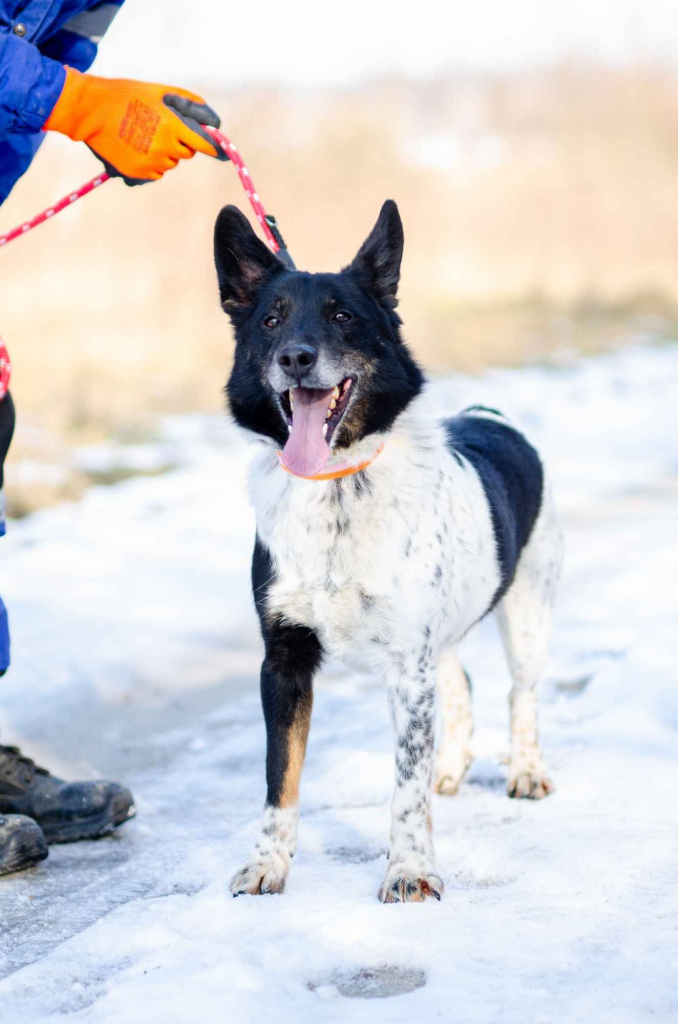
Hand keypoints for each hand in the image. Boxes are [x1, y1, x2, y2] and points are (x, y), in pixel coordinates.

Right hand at [44, 69, 227, 184]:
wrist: (90, 111)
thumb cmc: (126, 95)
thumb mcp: (159, 91)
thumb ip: (188, 103)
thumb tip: (211, 119)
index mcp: (173, 126)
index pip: (204, 145)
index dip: (213, 147)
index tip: (219, 151)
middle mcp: (165, 147)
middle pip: (187, 154)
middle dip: (180, 143)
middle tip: (161, 128)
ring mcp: (151, 162)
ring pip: (171, 163)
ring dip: (165, 153)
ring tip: (144, 136)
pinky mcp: (139, 173)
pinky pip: (157, 173)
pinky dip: (152, 163)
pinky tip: (137, 148)